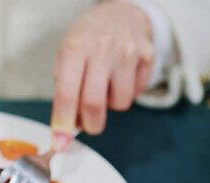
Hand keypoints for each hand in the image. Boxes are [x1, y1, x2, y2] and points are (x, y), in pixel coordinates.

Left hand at [51, 0, 154, 150]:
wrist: (122, 13)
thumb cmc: (88, 40)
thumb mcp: (66, 55)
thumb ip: (63, 89)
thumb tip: (65, 128)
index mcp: (75, 49)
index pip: (66, 93)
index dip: (63, 123)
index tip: (60, 143)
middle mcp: (102, 49)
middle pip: (95, 104)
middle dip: (91, 125)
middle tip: (89, 125)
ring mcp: (128, 52)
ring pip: (120, 103)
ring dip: (111, 105)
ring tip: (106, 87)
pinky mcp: (149, 57)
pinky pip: (138, 93)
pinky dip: (127, 93)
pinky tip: (121, 77)